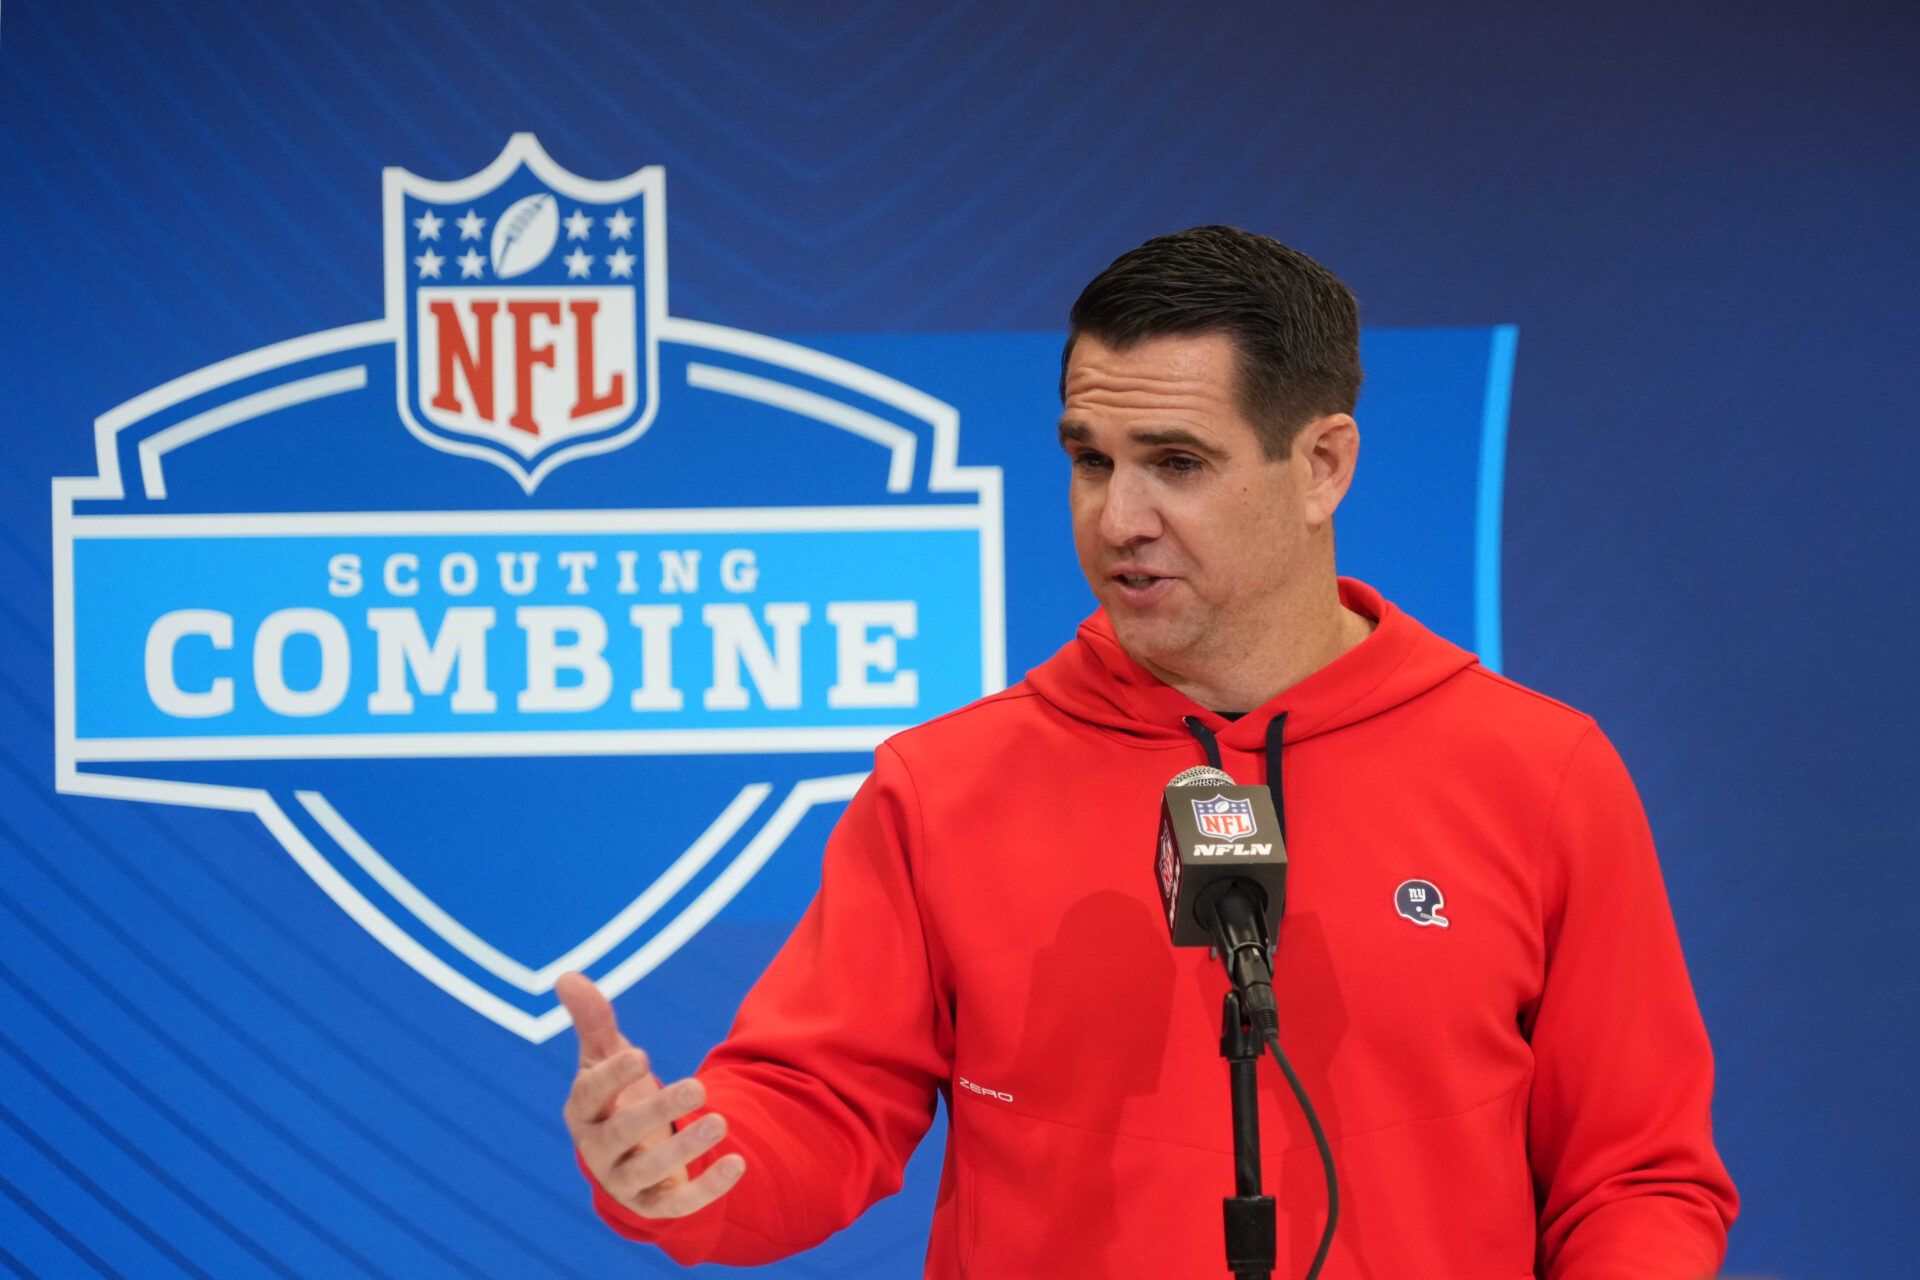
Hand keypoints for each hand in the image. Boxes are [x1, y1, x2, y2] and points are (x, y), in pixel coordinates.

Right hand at [557, 972, 745, 1217]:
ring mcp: (624, 1181)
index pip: (589, 1095)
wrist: (629, 1156)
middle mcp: (597, 1150)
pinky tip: (738, 1163)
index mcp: (583, 1111)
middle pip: (621, 1134)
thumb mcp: (605, 1057)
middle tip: (697, 1087)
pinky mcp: (654, 1205)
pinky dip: (708, 1187)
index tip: (640, 1055)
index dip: (612, 1077)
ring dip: (685, 1149)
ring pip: (650, 1170)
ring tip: (721, 1122)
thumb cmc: (616, 1097)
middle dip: (657, 1111)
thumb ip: (593, 1021)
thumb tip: (567, 975)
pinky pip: (679, 1203)